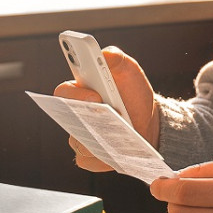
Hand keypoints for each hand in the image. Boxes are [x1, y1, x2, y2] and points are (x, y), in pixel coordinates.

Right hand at [54, 47, 158, 171]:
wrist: (148, 121)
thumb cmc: (133, 93)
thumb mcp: (129, 70)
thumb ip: (115, 57)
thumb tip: (105, 54)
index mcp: (80, 90)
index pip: (64, 91)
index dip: (75, 94)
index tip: (95, 95)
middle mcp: (74, 114)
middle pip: (67, 120)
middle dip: (85, 118)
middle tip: (107, 117)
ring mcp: (80, 136)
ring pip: (78, 141)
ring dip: (97, 138)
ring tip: (118, 136)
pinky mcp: (89, 156)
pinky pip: (89, 159)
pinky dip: (103, 157)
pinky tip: (118, 151)